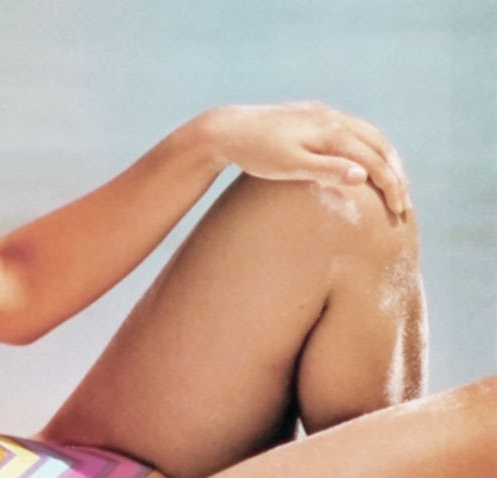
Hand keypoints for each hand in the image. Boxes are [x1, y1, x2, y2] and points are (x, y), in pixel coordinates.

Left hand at [202, 101, 411, 215]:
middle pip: (379, 145)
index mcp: (332, 131)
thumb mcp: (290, 167)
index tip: (399, 212)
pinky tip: (365, 161)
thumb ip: (326, 170)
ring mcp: (324, 113)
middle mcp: (333, 118)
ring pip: (369, 134)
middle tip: (403, 203)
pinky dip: (368, 147)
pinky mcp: (313, 114)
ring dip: (385, 159)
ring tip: (393, 184)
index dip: (392, 186)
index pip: (375, 160)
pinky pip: (352, 129)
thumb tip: (363, 176)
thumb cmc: (256, 154)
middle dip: (396, 174)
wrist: (226, 130)